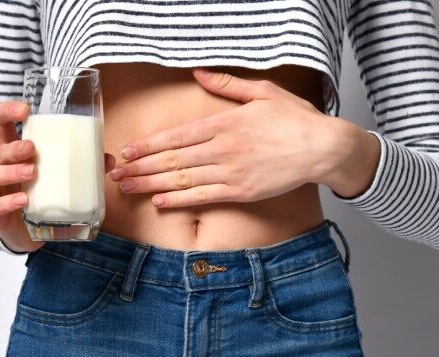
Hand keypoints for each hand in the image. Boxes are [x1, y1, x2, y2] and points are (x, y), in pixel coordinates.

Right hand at [0, 100, 115, 251]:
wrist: (23, 229)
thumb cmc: (37, 191)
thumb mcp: (55, 174)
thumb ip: (80, 165)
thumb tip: (108, 160)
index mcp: (10, 148)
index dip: (6, 110)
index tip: (25, 110)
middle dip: (13, 148)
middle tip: (32, 149)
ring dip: (8, 172)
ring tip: (31, 173)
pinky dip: (5, 203)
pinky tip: (23, 201)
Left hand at [107, 67, 373, 207]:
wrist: (323, 148)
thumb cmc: (296, 120)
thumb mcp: (262, 92)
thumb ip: (228, 85)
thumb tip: (200, 73)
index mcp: (224, 123)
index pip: (176, 136)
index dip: (148, 145)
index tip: (127, 150)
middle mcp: (222, 148)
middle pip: (172, 160)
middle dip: (140, 167)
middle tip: (115, 173)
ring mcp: (231, 172)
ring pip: (182, 179)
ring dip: (151, 184)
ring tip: (128, 188)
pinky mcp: (242, 191)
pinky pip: (203, 197)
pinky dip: (180, 200)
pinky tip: (160, 202)